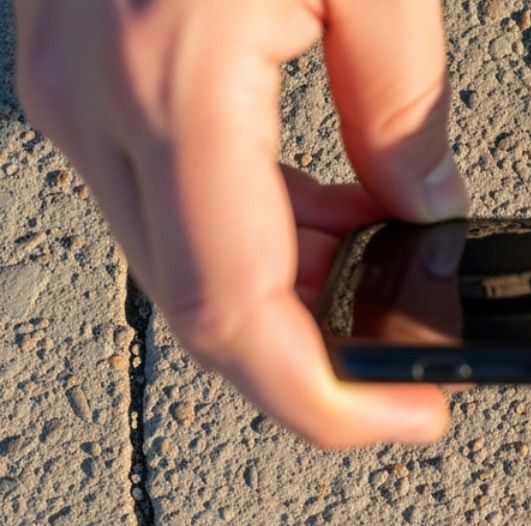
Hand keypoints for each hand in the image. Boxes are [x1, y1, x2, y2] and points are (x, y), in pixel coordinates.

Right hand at [14, 0, 470, 447]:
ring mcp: (78, 96)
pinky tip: (335, 218)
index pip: (233, 310)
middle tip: (416, 370)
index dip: (323, 398)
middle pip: (205, 311)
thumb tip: (427, 208)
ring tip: (394, 272)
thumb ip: (404, 101)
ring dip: (293, 298)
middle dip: (319, 362)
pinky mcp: (87, 82)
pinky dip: (257, 238)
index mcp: (168, 78)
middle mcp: (96, 104)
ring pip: (185, 270)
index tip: (407, 417)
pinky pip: (169, 207)